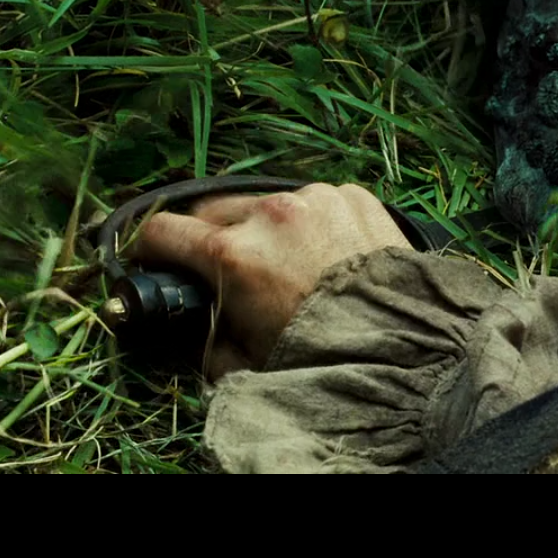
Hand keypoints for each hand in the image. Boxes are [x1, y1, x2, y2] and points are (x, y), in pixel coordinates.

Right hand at [136, 183, 413, 376]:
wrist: (405, 344)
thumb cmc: (323, 358)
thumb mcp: (245, 362)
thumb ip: (208, 338)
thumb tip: (199, 326)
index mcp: (232, 254)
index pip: (163, 230)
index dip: (152, 248)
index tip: (155, 257)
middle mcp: (270, 214)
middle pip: (215, 211)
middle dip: (213, 238)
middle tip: (229, 269)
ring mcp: (315, 198)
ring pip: (269, 203)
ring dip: (267, 227)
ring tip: (290, 263)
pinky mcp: (353, 195)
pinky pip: (316, 202)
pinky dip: (314, 223)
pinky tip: (329, 254)